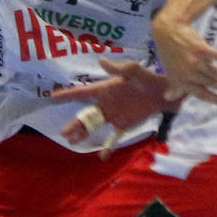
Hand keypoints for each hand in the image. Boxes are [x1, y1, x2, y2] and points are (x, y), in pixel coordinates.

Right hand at [51, 59, 180, 151]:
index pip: (82, 92)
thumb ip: (117, 68)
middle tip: (63, 133)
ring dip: (83, 133)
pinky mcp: (123, 124)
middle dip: (74, 124)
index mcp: (104, 89)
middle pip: (86, 115)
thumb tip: (101, 60)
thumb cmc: (146, 78)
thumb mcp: (132, 71)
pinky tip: (102, 156)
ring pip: (94, 126)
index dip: (68, 95)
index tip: (53, 97)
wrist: (164, 93)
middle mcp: (105, 103)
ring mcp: (113, 115)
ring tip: (72, 141)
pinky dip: (108, 146)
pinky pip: (113, 137)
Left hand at [150, 14, 216, 106]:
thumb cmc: (168, 53)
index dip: (213, 99)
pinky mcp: (202, 50)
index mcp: (180, 81)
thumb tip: (169, 98)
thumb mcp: (169, 71)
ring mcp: (195, 62)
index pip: (200, 93)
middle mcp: (188, 73)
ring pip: (215, 73)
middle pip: (210, 83)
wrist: (167, 31)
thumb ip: (174, 85)